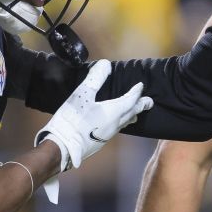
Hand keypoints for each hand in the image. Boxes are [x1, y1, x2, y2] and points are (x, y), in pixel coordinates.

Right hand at [37, 60, 152, 171]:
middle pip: (132, 113)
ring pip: (125, 123)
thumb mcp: (82, 94)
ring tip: (135, 113)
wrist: (63, 147)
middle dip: (141, 106)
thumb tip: (106, 64)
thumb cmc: (72, 119)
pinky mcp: (100, 142)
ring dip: (131, 115)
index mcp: (113, 112)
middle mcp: (115, 124)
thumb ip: (95, 78)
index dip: (136, 92)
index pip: (131, 100)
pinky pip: (116, 129)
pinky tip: (114, 123)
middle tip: (149, 102)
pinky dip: (121, 122)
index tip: (140, 86)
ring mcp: (107, 135)